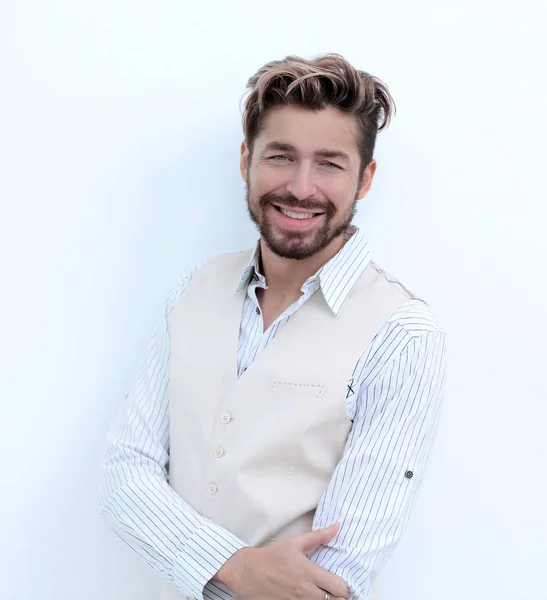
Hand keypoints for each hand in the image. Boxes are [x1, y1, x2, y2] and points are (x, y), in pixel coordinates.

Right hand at [214, 522, 348, 599]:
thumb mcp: (295, 543)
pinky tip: (309, 598)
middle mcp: (305, 592)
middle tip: (332, 590)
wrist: (247, 572)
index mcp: (309, 573)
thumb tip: (337, 526)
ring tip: (321, 594)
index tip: (339, 583)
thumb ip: (319, 536)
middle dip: (337, 597)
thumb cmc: (272, 557)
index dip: (343, 586)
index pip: (340, 588)